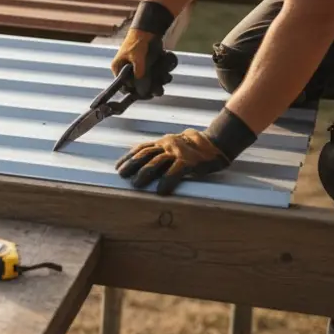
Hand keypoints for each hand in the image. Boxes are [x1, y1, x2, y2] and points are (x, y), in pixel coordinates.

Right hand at [111, 29, 175, 98]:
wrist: (150, 28)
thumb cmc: (140, 42)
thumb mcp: (138, 60)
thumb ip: (140, 77)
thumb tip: (142, 93)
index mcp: (118, 69)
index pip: (124, 87)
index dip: (136, 92)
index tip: (148, 94)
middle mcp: (126, 70)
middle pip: (138, 86)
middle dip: (150, 87)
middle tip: (160, 88)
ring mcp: (138, 68)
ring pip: (148, 81)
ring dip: (158, 81)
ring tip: (166, 77)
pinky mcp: (147, 65)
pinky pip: (153, 75)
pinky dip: (160, 75)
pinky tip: (167, 73)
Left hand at [115, 129, 229, 194]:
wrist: (215, 143)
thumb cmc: (192, 148)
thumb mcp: (173, 146)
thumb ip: (160, 153)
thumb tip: (143, 168)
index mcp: (162, 142)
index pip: (141, 148)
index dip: (128, 157)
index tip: (118, 167)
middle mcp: (167, 145)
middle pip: (145, 154)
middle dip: (132, 165)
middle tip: (122, 175)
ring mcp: (178, 153)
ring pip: (157, 162)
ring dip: (145, 173)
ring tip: (136, 184)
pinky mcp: (189, 162)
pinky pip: (175, 172)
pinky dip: (166, 181)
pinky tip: (161, 191)